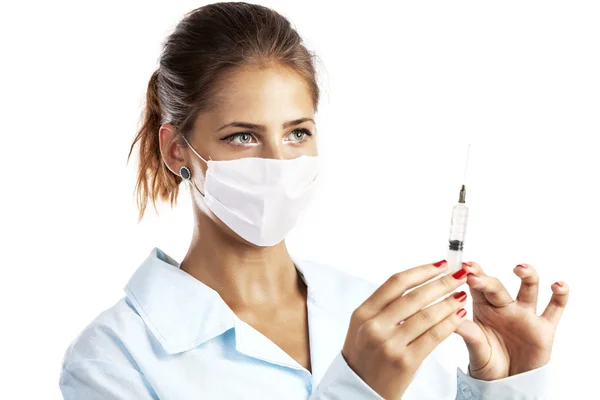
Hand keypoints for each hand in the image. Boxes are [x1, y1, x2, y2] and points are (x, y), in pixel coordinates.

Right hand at [342, 260, 468, 399]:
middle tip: (459, 275)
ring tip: (461, 295)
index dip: (421, 271)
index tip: (440, 265)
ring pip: (426, 315)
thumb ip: (382, 307)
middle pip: (414, 296)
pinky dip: (449, 323)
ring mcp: (389, 344)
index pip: (396, 283)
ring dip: (448, 302)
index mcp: (362, 313)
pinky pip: (433, 337)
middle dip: (441, 283)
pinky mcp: (405, 362)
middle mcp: (374, 326)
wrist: (358, 392)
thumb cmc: (363, 358)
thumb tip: (414, 285)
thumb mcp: (361, 328)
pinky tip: (458, 316)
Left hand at [455, 261, 568, 380]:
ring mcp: (525, 315)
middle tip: (474, 274)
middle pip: (497, 288)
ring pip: (529, 289)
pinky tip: (558, 285)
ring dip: (527, 276)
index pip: (477, 288)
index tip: (464, 267)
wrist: (506, 385)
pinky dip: (560, 296)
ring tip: (520, 269)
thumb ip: (467, 332)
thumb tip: (452, 317)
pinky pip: (555, 308)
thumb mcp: (475, 349)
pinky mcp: (544, 328)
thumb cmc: (487, 363)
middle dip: (486, 280)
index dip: (472, 276)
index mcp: (483, 309)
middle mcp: (504, 307)